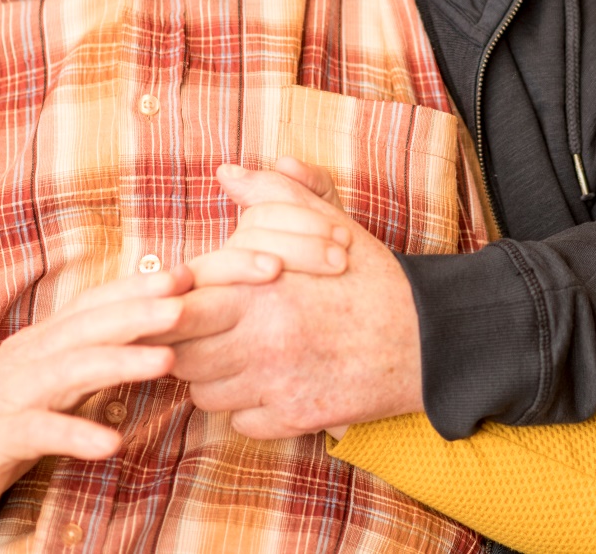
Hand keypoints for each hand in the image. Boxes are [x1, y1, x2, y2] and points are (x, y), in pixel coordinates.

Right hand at [0, 265, 197, 527]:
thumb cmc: (17, 411)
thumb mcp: (61, 375)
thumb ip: (101, 351)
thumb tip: (163, 328)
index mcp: (49, 338)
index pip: (96, 302)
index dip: (139, 286)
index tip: (188, 275)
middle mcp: (31, 356)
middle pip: (86, 325)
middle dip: (137, 311)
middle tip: (184, 305)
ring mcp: (12, 394)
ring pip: (68, 370)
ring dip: (119, 362)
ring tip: (167, 362)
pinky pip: (39, 432)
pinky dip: (75, 434)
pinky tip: (111, 442)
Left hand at [163, 159, 424, 438]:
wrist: (426, 337)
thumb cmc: (371, 278)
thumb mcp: (328, 224)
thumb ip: (273, 195)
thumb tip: (227, 172)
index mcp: (262, 289)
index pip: (180, 308)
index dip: (168, 308)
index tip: (174, 303)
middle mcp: (262, 341)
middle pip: (182, 356)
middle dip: (186, 344)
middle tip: (205, 331)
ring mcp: (277, 386)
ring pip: (204, 394)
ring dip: (212, 377)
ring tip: (237, 356)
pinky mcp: (294, 419)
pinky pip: (239, 422)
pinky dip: (246, 408)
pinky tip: (268, 385)